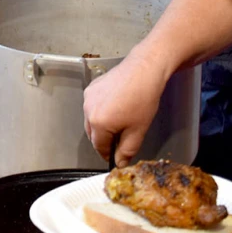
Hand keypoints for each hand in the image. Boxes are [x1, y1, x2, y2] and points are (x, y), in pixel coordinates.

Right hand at [83, 47, 169, 166]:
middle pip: (92, 133)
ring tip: (120, 120)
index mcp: (98, 124)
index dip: (108, 153)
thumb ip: (126, 150)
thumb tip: (119, 162)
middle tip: (120, 138)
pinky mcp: (92, 87)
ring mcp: (88, 97)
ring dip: (102, 124)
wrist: (143, 70)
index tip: (115, 155)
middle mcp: (88, 110)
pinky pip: (93, 105)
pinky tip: (116, 106)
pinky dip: (101, 110)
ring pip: (91, 119)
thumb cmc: (142, 99)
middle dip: (104, 139)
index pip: (98, 146)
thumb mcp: (138, 130)